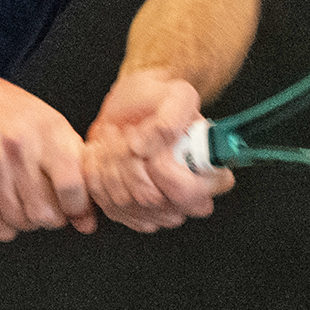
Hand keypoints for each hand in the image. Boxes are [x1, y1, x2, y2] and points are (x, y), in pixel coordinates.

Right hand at [0, 63, 96, 240]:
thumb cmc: (15, 115)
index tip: (74, 208)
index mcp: (47, 131)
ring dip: (26, 222)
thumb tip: (87, 223)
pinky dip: (3, 226)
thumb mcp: (53, 129)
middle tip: (49, 210)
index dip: (77, 207)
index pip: (71, 186)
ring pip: (17, 219)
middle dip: (51, 219)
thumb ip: (76, 172)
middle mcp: (18, 145)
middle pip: (43, 211)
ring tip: (26, 205)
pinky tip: (5, 212)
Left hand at [83, 69, 233, 232]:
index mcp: (211, 175)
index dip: (160, 169)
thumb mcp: (176, 93)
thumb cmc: (160, 101)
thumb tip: (147, 147)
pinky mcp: (132, 215)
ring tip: (115, 136)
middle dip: (128, 160)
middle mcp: (189, 201)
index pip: (187, 193)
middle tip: (127, 131)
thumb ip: (172, 116)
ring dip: (111, 161)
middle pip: (150, 198)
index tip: (144, 141)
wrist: (134, 105)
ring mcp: (160, 212)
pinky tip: (104, 152)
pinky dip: (97, 173)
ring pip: (124, 201)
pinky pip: (107, 204)